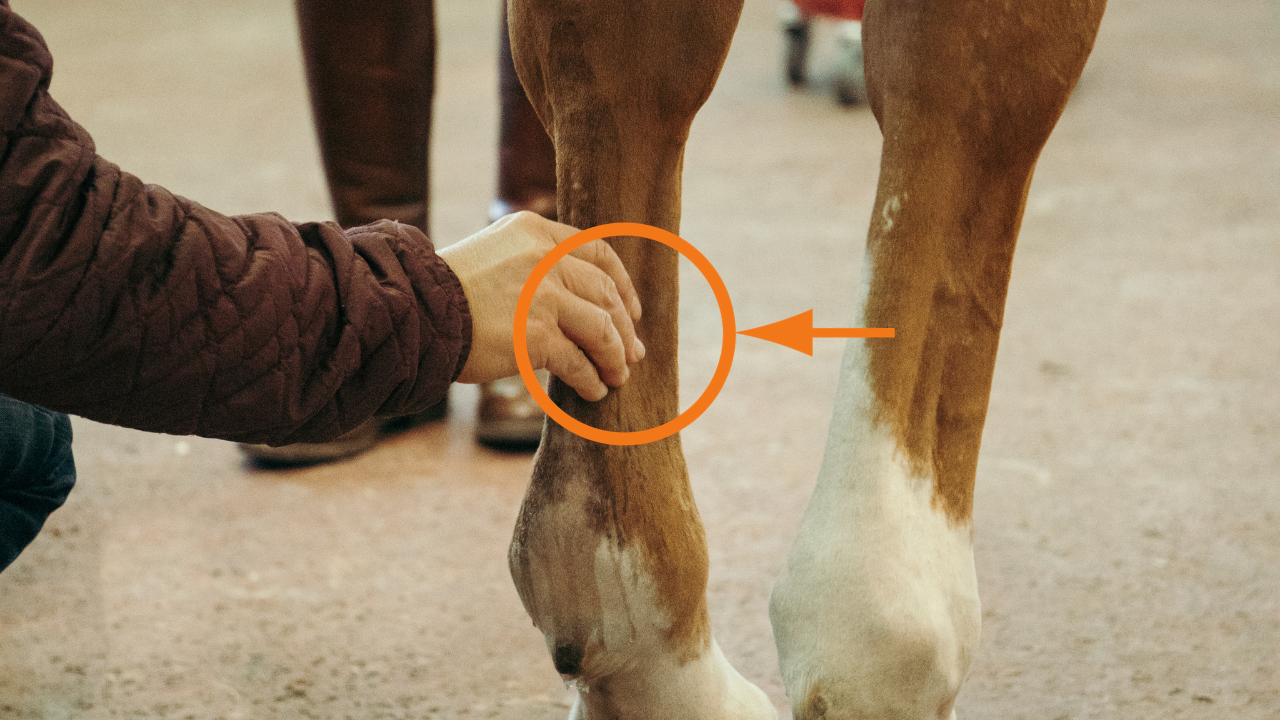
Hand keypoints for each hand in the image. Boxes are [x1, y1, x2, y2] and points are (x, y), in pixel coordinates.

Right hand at [438, 211, 644, 400]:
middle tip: (632, 353)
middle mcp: (545, 259)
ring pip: (601, 329)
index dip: (622, 284)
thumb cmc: (445, 293)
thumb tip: (576, 302)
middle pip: (605, 293)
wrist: (414, 311)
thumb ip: (532, 265)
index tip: (632, 310)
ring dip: (614, 357)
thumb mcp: (494, 255)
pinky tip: (593, 391)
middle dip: (624, 328)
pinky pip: (579, 362)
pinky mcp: (537, 336)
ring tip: (617, 377)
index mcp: (535, 232)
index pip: (597, 252)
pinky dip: (590, 379)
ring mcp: (543, 296)